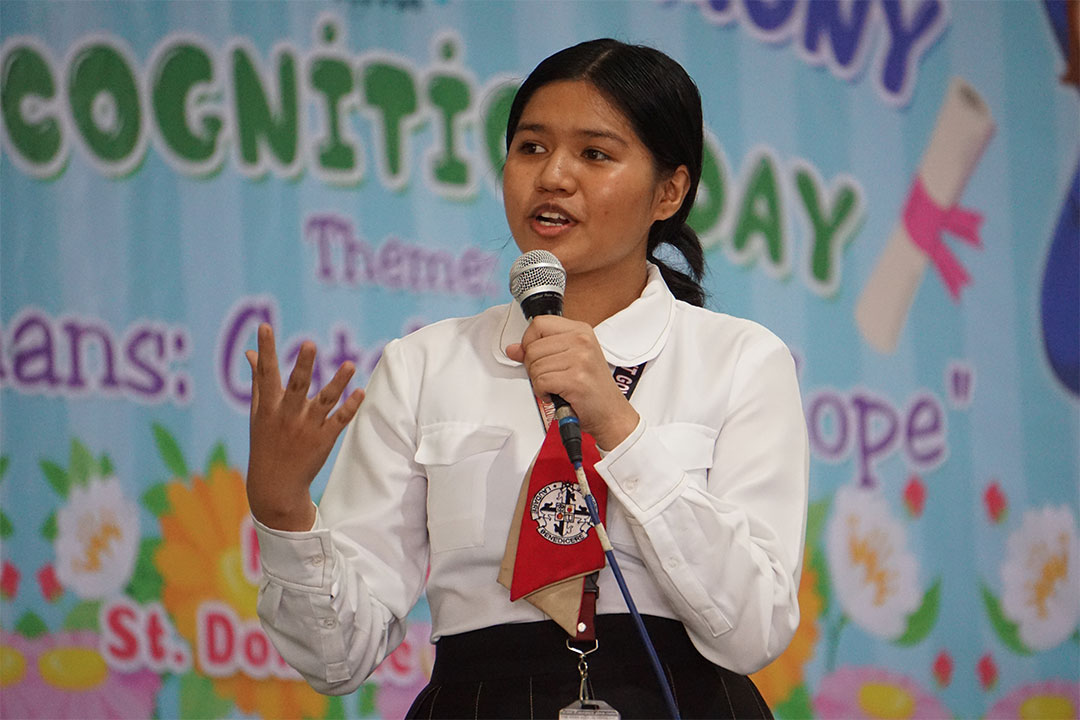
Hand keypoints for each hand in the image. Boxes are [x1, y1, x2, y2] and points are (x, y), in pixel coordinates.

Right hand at [246, 323, 364, 530]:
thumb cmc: (266, 443)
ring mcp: (307, 428)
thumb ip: (258, 382)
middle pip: (296, 386)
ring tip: (350, 365)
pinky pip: (339, 420)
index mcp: (269, 407)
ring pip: (325, 402)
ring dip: (338, 383)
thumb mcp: (258, 414)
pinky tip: (360, 392)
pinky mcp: (324, 440)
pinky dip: (350, 407)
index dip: (265, 350)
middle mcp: (287, 415)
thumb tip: (251, 353)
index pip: (265, 373)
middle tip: (308, 344)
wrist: (275, 486)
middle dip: (302, 365)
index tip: (265, 327)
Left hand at [506, 316, 637, 449]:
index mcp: (581, 330)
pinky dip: (543, 393)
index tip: (535, 355)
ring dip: (539, 382)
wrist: (610, 413)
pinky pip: (540, 382)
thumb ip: (541, 350)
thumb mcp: (569, 360)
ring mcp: (580, 359)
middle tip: (550, 377)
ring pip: (534, 366)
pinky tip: (557, 394)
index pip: (539, 324)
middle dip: (533, 367)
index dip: (529, 341)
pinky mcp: (576, 378)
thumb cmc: (591, 388)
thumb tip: (514, 349)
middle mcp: (582, 341)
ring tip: (557, 386)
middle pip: (533, 347)